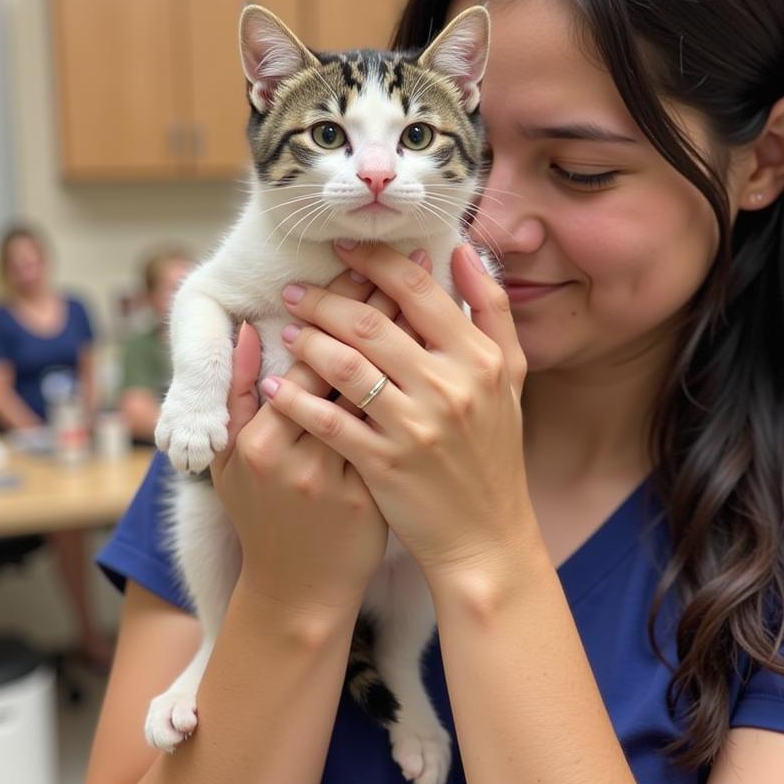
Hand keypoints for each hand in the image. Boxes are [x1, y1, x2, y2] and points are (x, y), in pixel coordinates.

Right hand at [209, 267, 424, 615]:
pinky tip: (443, 351)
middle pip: (350, 365)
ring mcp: (346, 481)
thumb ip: (234, 397)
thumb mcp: (230, 461)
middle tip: (407, 258)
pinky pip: (403, 429)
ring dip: (411, 339)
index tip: (361, 264)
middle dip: (382, 306)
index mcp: (261, 441)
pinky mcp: (379, 496)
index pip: (306, 356)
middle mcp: (302, 460)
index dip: (337, 305)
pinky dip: (423, 388)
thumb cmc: (262, 515)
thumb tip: (244, 332)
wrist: (300, 590)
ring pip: (386, 395)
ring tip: (432, 290)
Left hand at [259, 241, 533, 579]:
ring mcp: (415, 427)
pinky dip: (296, 399)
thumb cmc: (494, 450)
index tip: (344, 249)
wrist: (486, 534)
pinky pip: (328, 420)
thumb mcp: (510, 376)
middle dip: (325, 300)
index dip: (375, 264)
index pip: (418, 292)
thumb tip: (459, 251)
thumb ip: (492, 310)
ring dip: (306, 342)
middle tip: (294, 290)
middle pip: (372, 324)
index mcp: (479, 359)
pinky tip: (273, 386)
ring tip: (285, 331)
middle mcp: (449, 387)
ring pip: (345, 366)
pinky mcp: (384, 464)